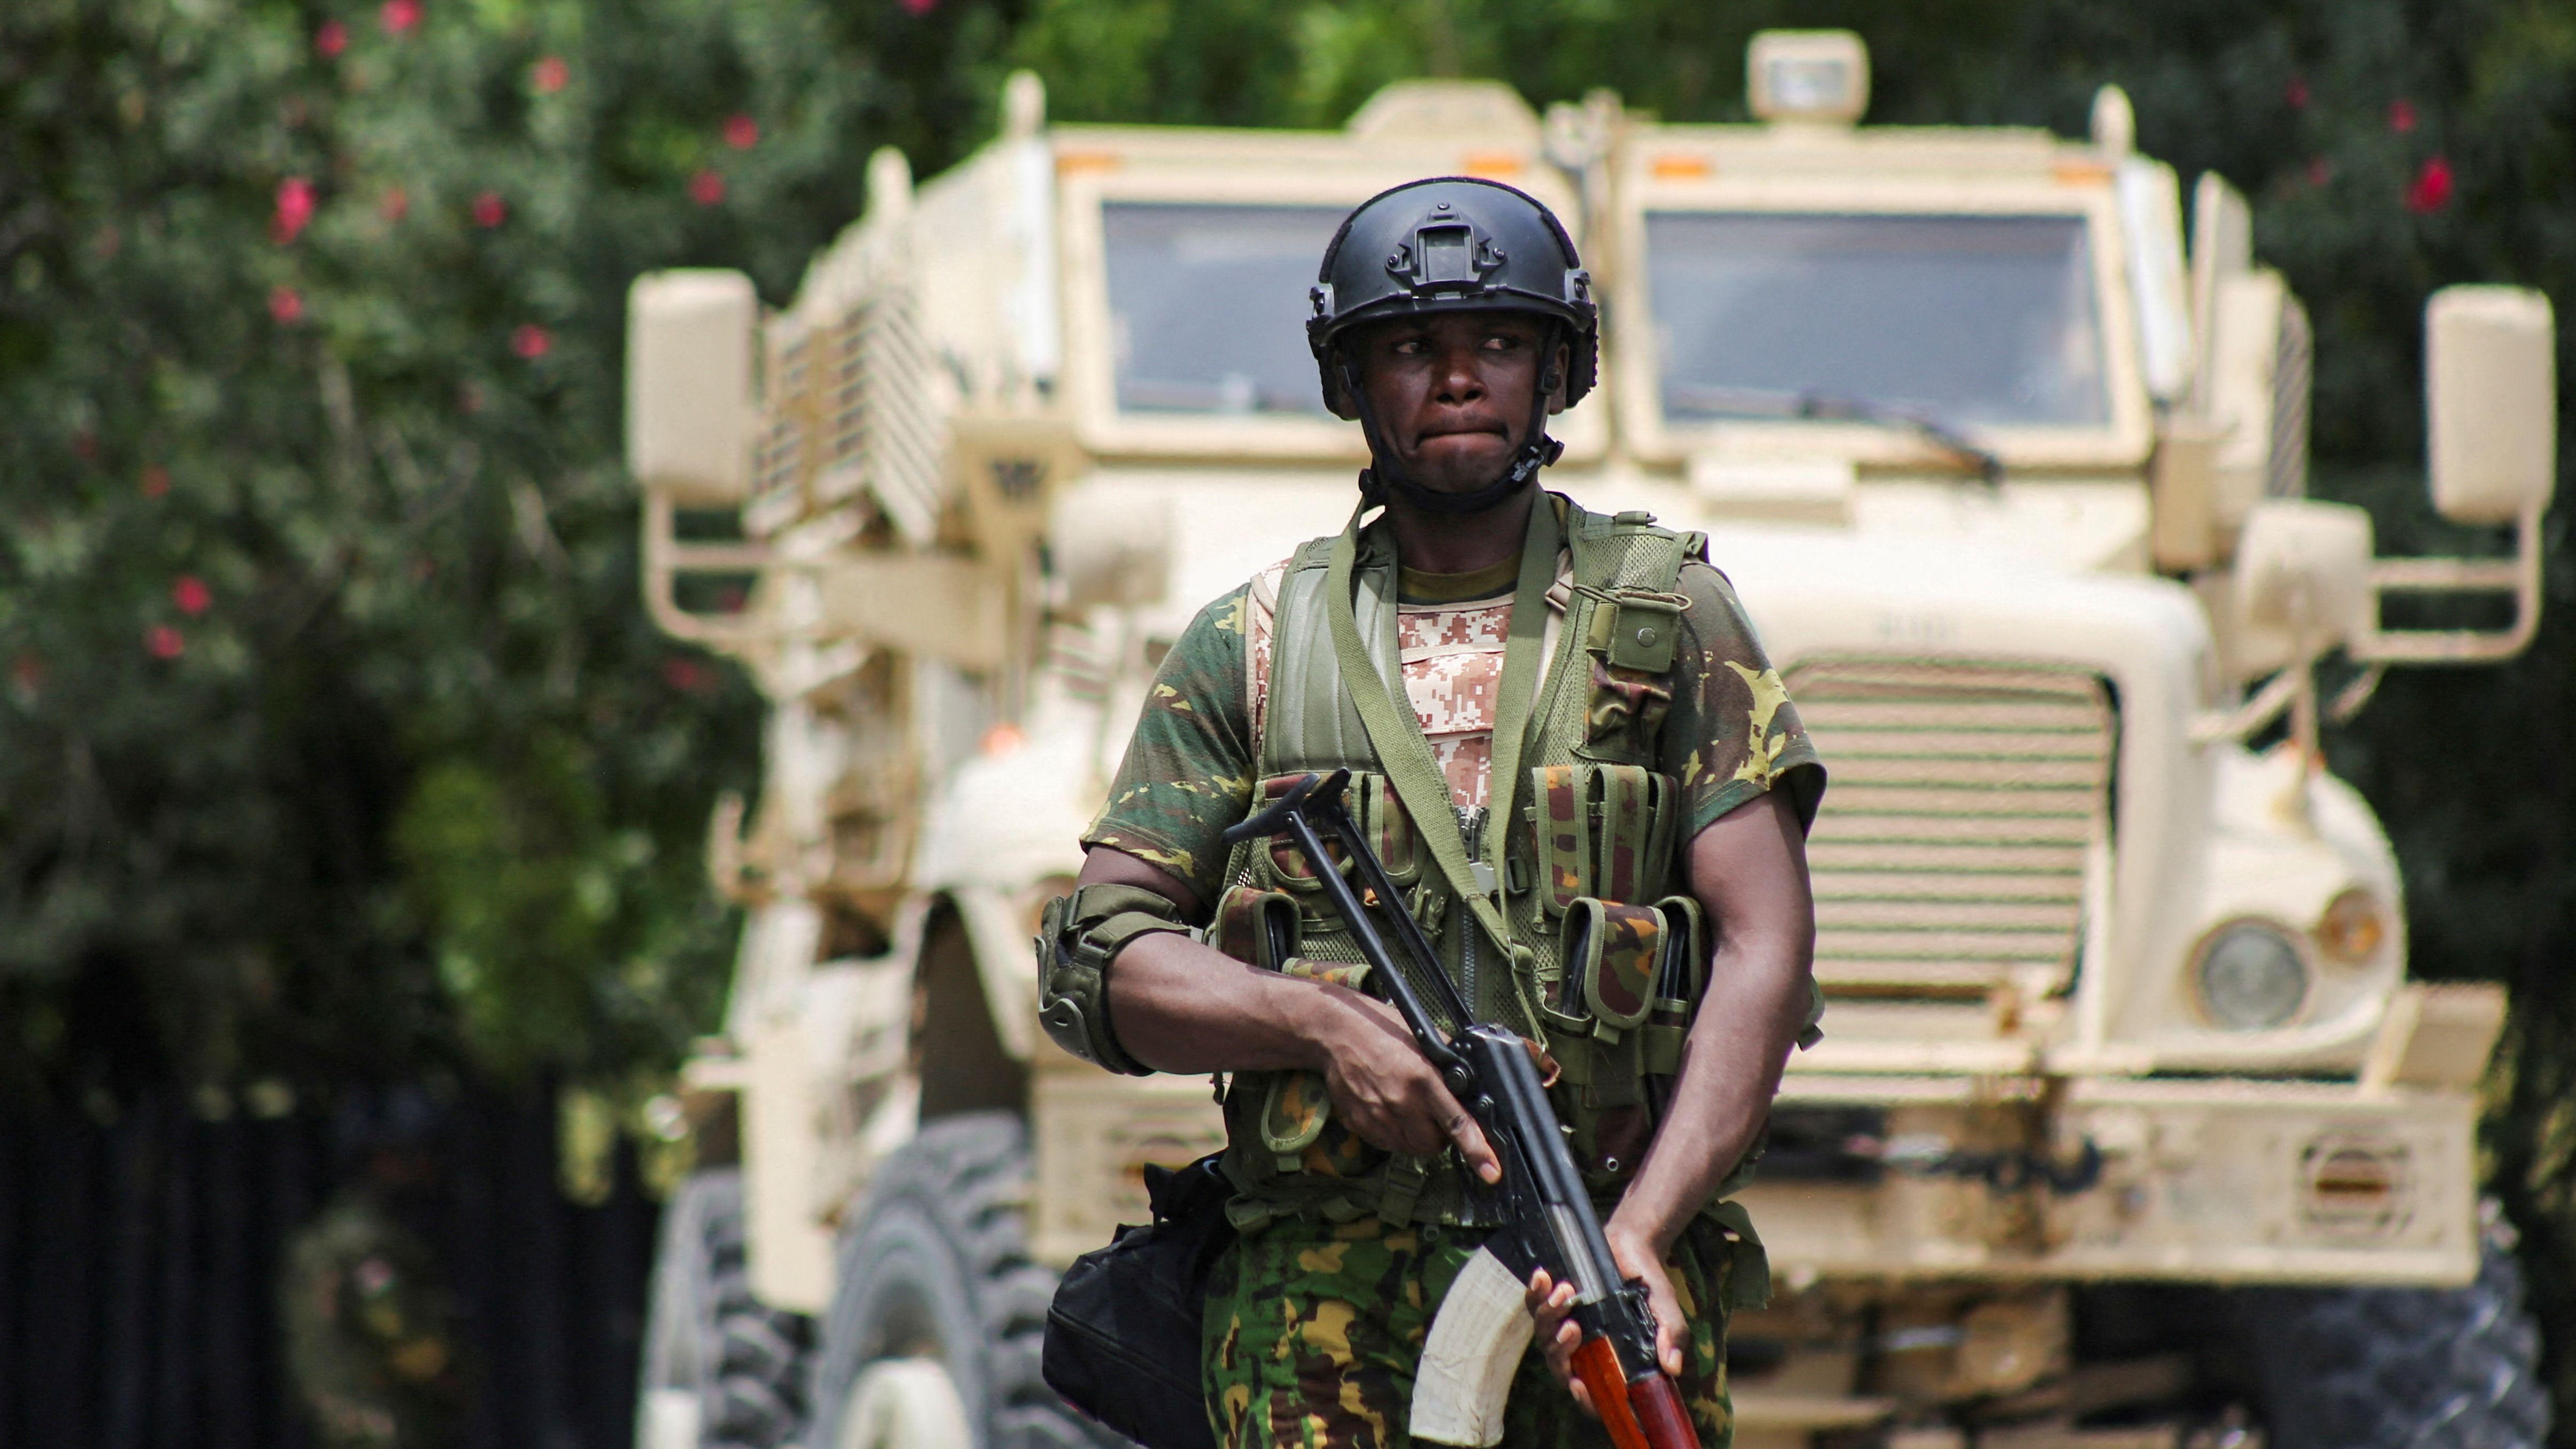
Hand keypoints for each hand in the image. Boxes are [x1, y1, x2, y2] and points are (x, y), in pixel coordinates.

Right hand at [1307, 991, 1500, 1182]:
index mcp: (1423, 1079)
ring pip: (1411, 1148)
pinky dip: (1396, 1134)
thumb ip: (1450, 1065)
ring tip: (1409, 1109)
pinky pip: (1388, 1144)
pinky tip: (1390, 1110)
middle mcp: (1401, 1103)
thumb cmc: (1384, 1031)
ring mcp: (1378, 1117)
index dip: (1477, 1150)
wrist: (1337, 1034)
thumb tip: (1474, 1086)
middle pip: (1433, 1145)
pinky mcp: (1360, 1125)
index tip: (1490, 1171)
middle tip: (1435, 1116)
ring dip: (1417, 1137)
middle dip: (1441, 1137)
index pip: (1456, 1122)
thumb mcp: (1425, 1040)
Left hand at [1525, 1219, 1686, 1416]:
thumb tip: (1672, 1367)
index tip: (1579, 1384)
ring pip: (1544, 1336)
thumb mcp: (1665, 1309)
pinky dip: (1535, 1293)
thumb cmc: (1649, 1286)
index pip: (1594, 1393)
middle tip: (1574, 1327)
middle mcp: (1585, 1348)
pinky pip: (1534, 1304)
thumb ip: (1671, 1335)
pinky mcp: (1552, 1301)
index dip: (1584, 1399)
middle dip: (1561, 1351)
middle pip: (1560, 1367)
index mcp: (1611, 1359)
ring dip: (1550, 1315)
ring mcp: (1566, 1325)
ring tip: (1567, 1291)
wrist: (1633, 1247)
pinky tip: (1544, 1277)